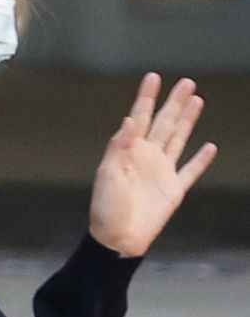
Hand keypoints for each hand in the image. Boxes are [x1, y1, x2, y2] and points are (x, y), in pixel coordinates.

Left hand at [88, 72, 216, 256]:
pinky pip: (191, 171)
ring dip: (188, 120)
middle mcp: (147, 157)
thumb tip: (131, 119)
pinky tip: (210, 146)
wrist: (117, 239)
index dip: (147, 97)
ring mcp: (162, 172)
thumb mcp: (107, 174)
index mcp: (128, 151)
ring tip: (197, 100)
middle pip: (164, 122)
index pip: (140, 117)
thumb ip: (119, 147)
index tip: (153, 77)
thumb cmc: (106, 208)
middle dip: (175, 102)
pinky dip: (201, 159)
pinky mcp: (174, 190)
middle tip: (187, 82)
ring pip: (179, 139)